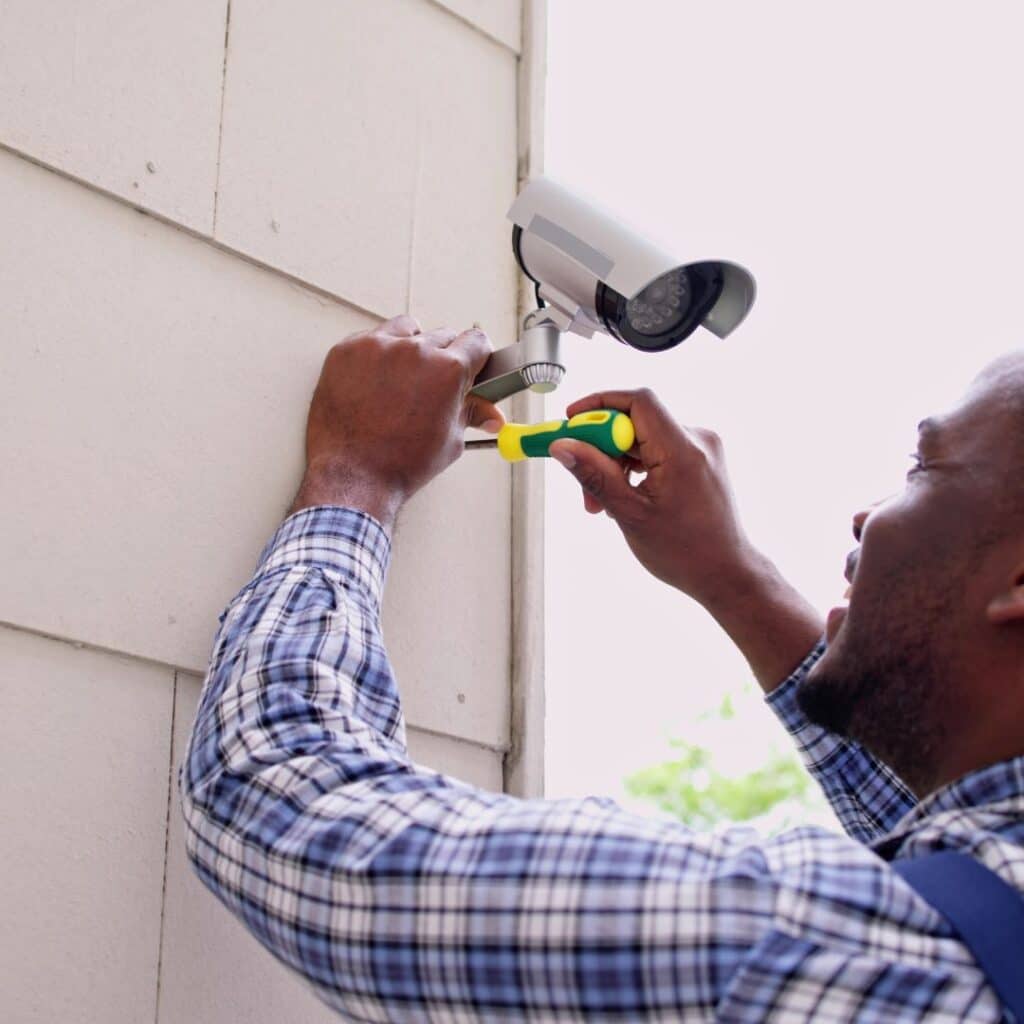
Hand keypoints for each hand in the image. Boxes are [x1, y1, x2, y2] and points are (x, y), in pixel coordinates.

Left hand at [290, 315, 503, 527]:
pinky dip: (378, 356)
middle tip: (433, 385)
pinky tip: (375, 383)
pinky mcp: (347, 350)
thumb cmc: (400, 464)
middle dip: (444, 357)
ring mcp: (378, 347)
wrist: (352, 476)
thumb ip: (471, 415)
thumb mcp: (449, 441)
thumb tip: (492, 416)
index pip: (476, 341)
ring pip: (407, 329)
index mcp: (448, 370)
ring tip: (402, 381)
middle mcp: (415, 351)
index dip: (477, 355)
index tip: (471, 363)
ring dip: (411, 347)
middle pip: (443, 335)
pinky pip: (372, 339)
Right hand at [548, 388, 754, 606]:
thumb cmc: (686, 551)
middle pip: (635, 422)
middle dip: (601, 448)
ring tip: (602, 503)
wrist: (726, 573)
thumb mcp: (629, 513)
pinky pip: (656, 450)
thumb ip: (594, 475)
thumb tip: (562, 446)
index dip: (599, 403)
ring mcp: (700, 449)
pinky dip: (634, 469)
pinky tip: (623, 498)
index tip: (571, 419)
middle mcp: (697, 440)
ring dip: (615, 464)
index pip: (638, 401)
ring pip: (642, 438)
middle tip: (582, 483)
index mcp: (683, 451)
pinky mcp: (698, 460)